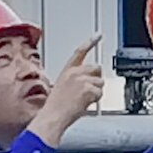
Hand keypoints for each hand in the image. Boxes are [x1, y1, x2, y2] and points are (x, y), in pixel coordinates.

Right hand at [27, 34, 107, 148]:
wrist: (52, 117)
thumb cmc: (54, 108)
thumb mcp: (61, 88)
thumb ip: (74, 81)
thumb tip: (88, 83)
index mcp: (67, 70)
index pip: (80, 52)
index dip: (90, 42)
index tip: (98, 35)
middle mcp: (75, 72)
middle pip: (97, 69)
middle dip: (96, 79)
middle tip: (88, 91)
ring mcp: (82, 80)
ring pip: (100, 83)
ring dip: (95, 92)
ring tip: (82, 101)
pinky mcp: (88, 89)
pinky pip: (100, 94)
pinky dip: (95, 101)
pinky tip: (84, 105)